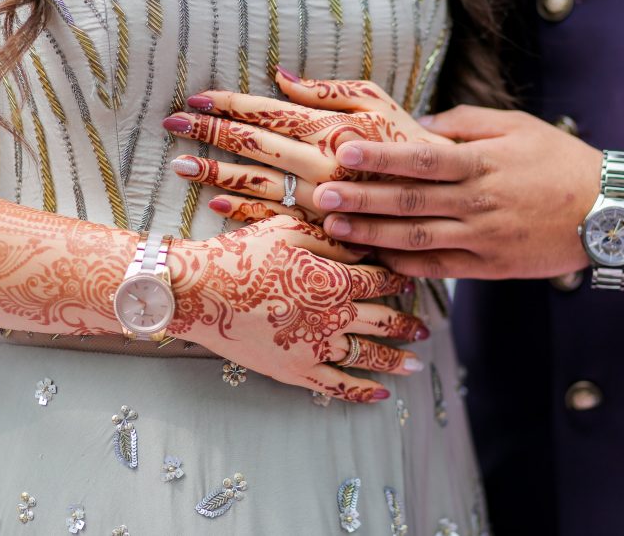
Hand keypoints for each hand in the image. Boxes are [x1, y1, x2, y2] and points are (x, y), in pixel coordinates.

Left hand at [164, 68, 449, 223]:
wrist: (446, 197)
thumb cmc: (407, 140)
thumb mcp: (376, 102)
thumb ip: (328, 89)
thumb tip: (280, 74)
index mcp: (330, 124)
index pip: (268, 110)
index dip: (229, 103)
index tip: (194, 99)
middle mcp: (321, 159)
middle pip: (255, 143)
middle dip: (210, 132)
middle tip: (171, 125)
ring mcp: (321, 196)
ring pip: (259, 184)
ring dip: (218, 174)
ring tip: (182, 166)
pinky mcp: (328, 226)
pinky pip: (279, 220)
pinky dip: (246, 214)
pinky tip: (217, 208)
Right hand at [168, 215, 427, 401]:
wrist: (199, 292)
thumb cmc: (242, 253)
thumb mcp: (290, 229)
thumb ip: (332, 237)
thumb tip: (366, 242)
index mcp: (335, 279)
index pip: (380, 280)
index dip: (398, 279)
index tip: (410, 280)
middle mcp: (333, 317)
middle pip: (383, 321)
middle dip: (407, 323)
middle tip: (424, 328)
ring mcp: (315, 348)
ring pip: (367, 356)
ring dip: (394, 360)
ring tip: (415, 364)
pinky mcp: (294, 371)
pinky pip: (336, 386)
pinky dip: (361, 391)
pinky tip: (381, 394)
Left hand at [301, 105, 623, 278]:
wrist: (608, 211)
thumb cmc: (559, 161)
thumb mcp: (516, 125)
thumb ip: (465, 122)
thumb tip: (418, 123)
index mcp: (482, 163)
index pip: (421, 158)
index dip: (380, 156)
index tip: (344, 151)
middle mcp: (478, 202)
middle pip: (410, 202)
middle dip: (362, 200)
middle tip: (323, 197)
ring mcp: (483, 239)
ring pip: (418, 238)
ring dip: (373, 235)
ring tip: (336, 229)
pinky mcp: (490, 268)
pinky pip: (440, 267)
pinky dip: (407, 264)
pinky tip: (377, 258)